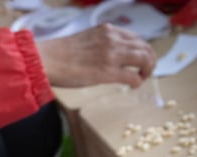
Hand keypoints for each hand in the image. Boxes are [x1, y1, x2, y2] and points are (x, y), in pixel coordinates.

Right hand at [36, 23, 155, 88]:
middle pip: (145, 47)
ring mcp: (112, 55)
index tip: (138, 59)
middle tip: (145, 70)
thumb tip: (107, 57)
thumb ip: (100, 44)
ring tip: (142, 77)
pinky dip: (138, 81)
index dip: (141, 49)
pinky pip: (133, 76)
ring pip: (144, 59)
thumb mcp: (85, 40)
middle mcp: (113, 39)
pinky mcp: (109, 72)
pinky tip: (133, 86)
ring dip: (147, 70)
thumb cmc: (59, 54)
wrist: (48, 60)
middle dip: (149, 60)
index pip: (135, 37)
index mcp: (107, 30)